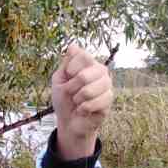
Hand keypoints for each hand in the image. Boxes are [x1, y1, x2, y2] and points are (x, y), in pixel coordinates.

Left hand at [51, 44, 112, 158]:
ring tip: (78, 102)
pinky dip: (83, 109)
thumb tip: (73, 46)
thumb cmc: (63, 99)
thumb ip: (66, 63)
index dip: (71, 68)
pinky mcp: (109, 100)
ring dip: (78, 99)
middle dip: (72, 88)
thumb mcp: (59, 79)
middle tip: (71, 93)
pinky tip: (83, 110)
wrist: (69, 121)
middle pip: (84, 74)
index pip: (83, 55)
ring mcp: (107, 85)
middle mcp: (101, 71)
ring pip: (89, 90)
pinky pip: (94, 103)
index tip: (67, 77)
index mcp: (88, 63)